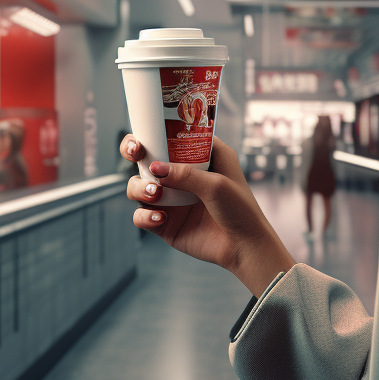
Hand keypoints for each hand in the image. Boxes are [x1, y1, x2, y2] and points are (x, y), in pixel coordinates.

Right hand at [119, 133, 294, 296]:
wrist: (245, 247)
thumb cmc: (240, 209)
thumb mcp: (217, 184)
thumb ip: (185, 174)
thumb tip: (155, 167)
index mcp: (198, 157)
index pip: (170, 137)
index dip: (152, 132)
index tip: (144, 135)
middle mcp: (181, 175)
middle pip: (146, 158)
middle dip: (133, 152)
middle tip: (135, 154)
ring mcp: (171, 199)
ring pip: (139, 186)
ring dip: (140, 187)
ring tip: (156, 194)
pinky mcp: (165, 222)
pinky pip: (142, 215)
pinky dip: (145, 216)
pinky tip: (160, 218)